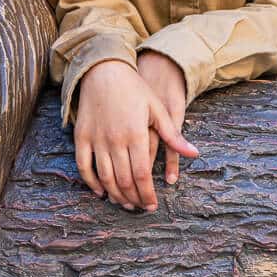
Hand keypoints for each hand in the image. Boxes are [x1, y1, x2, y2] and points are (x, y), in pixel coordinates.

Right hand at [72, 59, 195, 211]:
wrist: (103, 69)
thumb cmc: (134, 88)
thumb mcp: (157, 109)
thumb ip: (173, 135)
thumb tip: (194, 154)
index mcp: (136, 134)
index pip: (142, 175)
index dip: (147, 194)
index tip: (152, 205)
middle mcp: (115, 140)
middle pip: (124, 180)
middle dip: (134, 199)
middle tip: (141, 207)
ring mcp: (96, 139)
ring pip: (105, 177)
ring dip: (115, 195)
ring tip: (125, 203)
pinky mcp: (82, 136)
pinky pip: (84, 166)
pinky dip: (92, 183)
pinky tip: (101, 191)